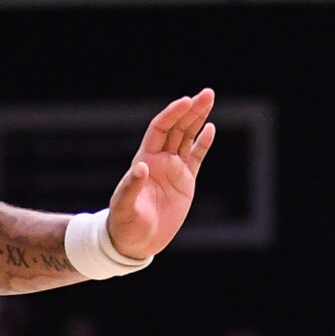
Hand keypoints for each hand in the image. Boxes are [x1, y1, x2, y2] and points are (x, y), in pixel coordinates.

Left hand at [107, 90, 215, 261]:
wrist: (135, 242)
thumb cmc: (124, 224)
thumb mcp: (124, 207)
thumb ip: (131, 187)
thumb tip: (142, 167)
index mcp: (145, 160)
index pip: (160, 129)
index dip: (172, 115)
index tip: (185, 102)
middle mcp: (160, 160)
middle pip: (177, 128)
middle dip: (191, 110)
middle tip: (207, 93)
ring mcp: (174, 170)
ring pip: (188, 138)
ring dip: (198, 119)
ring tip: (209, 99)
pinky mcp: (185, 183)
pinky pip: (196, 158)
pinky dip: (203, 143)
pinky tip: (210, 128)